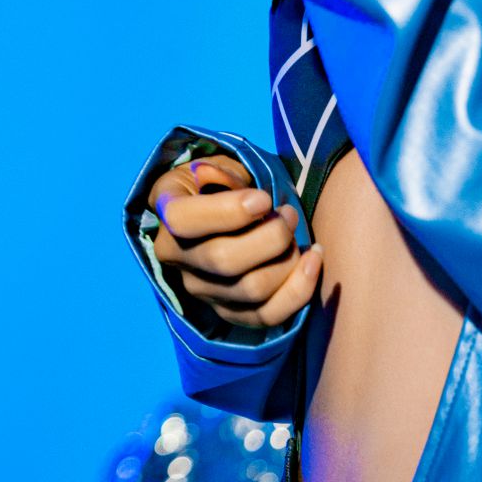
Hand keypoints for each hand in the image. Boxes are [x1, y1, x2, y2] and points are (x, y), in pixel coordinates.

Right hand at [148, 153, 323, 328]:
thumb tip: (246, 194)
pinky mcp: (229, 311)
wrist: (218, 213)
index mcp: (168, 212)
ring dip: (288, 260)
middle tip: (290, 213)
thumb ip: (226, 173)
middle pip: (224, 260)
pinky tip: (314, 260)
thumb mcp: (217, 165)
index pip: (184, 220)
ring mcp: (202, 290)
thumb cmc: (220, 183)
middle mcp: (177, 258)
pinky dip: (300, 290)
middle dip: (271, 235)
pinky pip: (268, 315)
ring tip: (298, 235)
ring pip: (251, 289)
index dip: (228, 211)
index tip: (264, 199)